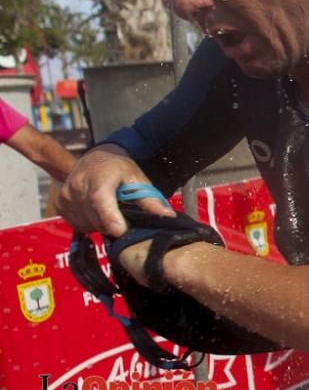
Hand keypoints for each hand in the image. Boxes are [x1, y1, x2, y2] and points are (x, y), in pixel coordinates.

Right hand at [57, 145, 173, 238]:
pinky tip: (96, 212)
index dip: (111, 220)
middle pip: (95, 219)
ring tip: (109, 210)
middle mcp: (78, 186)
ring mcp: (66, 196)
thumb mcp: (138, 180)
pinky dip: (88, 223)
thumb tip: (168, 217)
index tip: (122, 230)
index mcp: (99, 178)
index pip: (100, 202)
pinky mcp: (60, 204)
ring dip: (100, 224)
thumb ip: (150, 200)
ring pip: (86, 225)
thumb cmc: (119, 169)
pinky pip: (76, 224)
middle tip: (122, 215)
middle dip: (112, 223)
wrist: (96, 158)